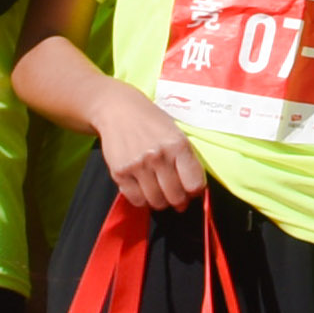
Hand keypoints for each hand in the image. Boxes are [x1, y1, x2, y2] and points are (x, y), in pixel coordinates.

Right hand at [87, 89, 206, 215]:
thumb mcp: (176, 133)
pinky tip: (145, 191)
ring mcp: (137, 166)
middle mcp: (158, 156)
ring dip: (161, 202)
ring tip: (161, 194)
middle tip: (178, 198)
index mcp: (178, 145)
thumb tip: (193, 189)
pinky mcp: (119, 172)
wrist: (118, 110)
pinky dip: (142, 200)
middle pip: (175, 196)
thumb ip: (186, 158)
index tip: (192, 190)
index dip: (195, 192)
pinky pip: (135, 199)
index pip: (194, 184)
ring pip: (156, 201)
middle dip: (179, 201)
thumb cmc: (151, 121)